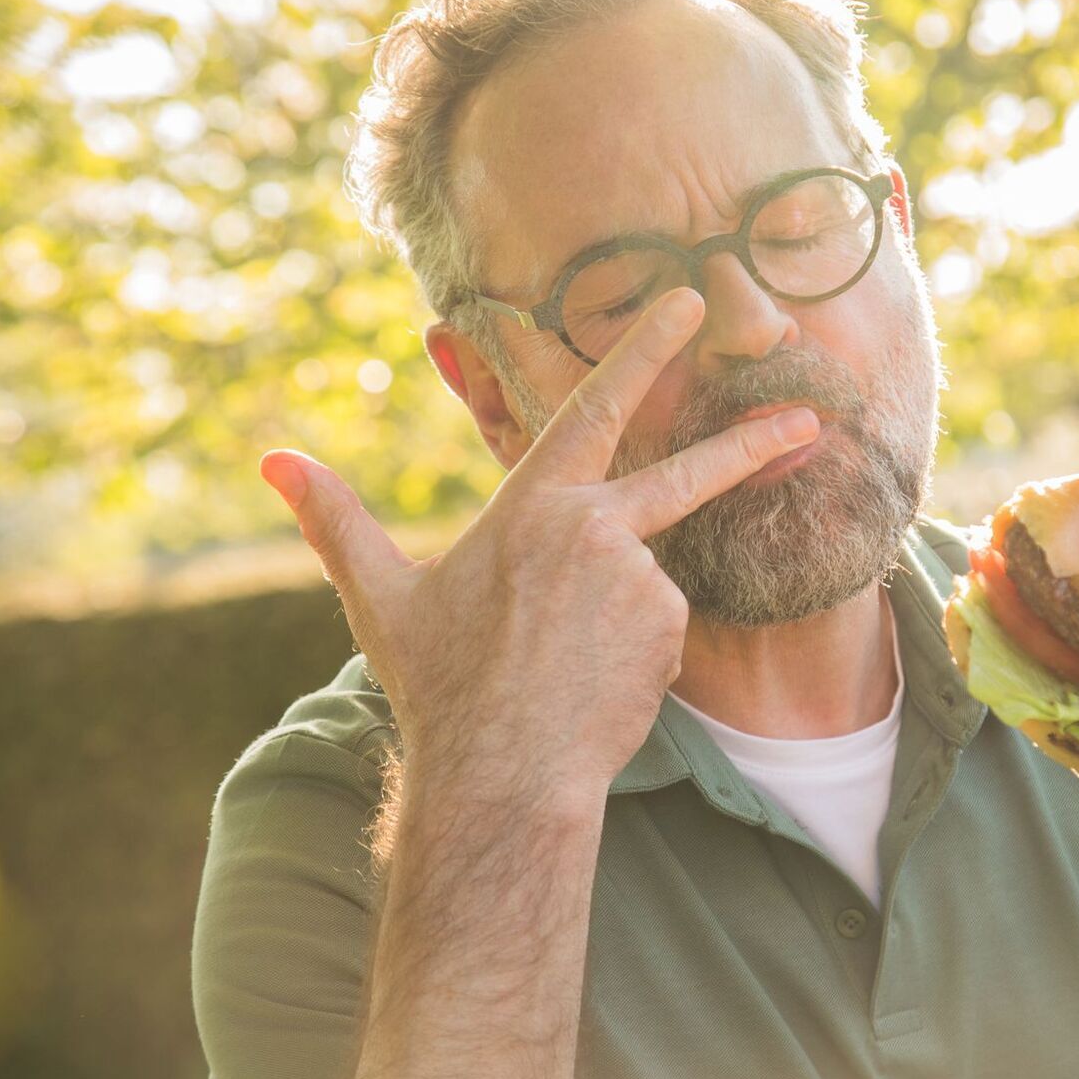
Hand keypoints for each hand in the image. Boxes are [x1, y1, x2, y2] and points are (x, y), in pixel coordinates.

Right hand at [256, 287, 819, 803]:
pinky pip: (661, 627)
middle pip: (683, 474)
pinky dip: (636, 651)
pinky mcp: (668, 626)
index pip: (594, 407)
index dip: (642, 350)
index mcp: (532, 505)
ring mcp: (639, 578)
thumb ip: (336, 520)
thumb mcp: (381, 597)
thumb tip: (271, 461)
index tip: (683, 304)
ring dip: (617, 617)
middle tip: (807, 417)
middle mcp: (594, 528)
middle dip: (752, 441)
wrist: (502, 775)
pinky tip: (596, 683)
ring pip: (645, 579)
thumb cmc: (440, 686)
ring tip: (563, 666)